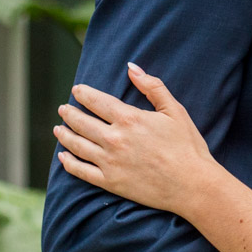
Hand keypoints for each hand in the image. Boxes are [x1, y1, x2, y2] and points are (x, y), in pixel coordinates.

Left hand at [54, 63, 222, 216]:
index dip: (83, 94)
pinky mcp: (110, 182)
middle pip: (81, 122)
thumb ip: (152, 87)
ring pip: (77, 145)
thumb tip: (132, 67)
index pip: (96, 101)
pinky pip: (81, 171)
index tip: (76, 90)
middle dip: (69, 113)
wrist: (193, 184)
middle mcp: (114, 139)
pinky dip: (69, 163)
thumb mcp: (174, 110)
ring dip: (64, 135)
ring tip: (58, 129)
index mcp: (129, 119)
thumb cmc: (187, 146)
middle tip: (63, 109)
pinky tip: (63, 157)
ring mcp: (110, 162)